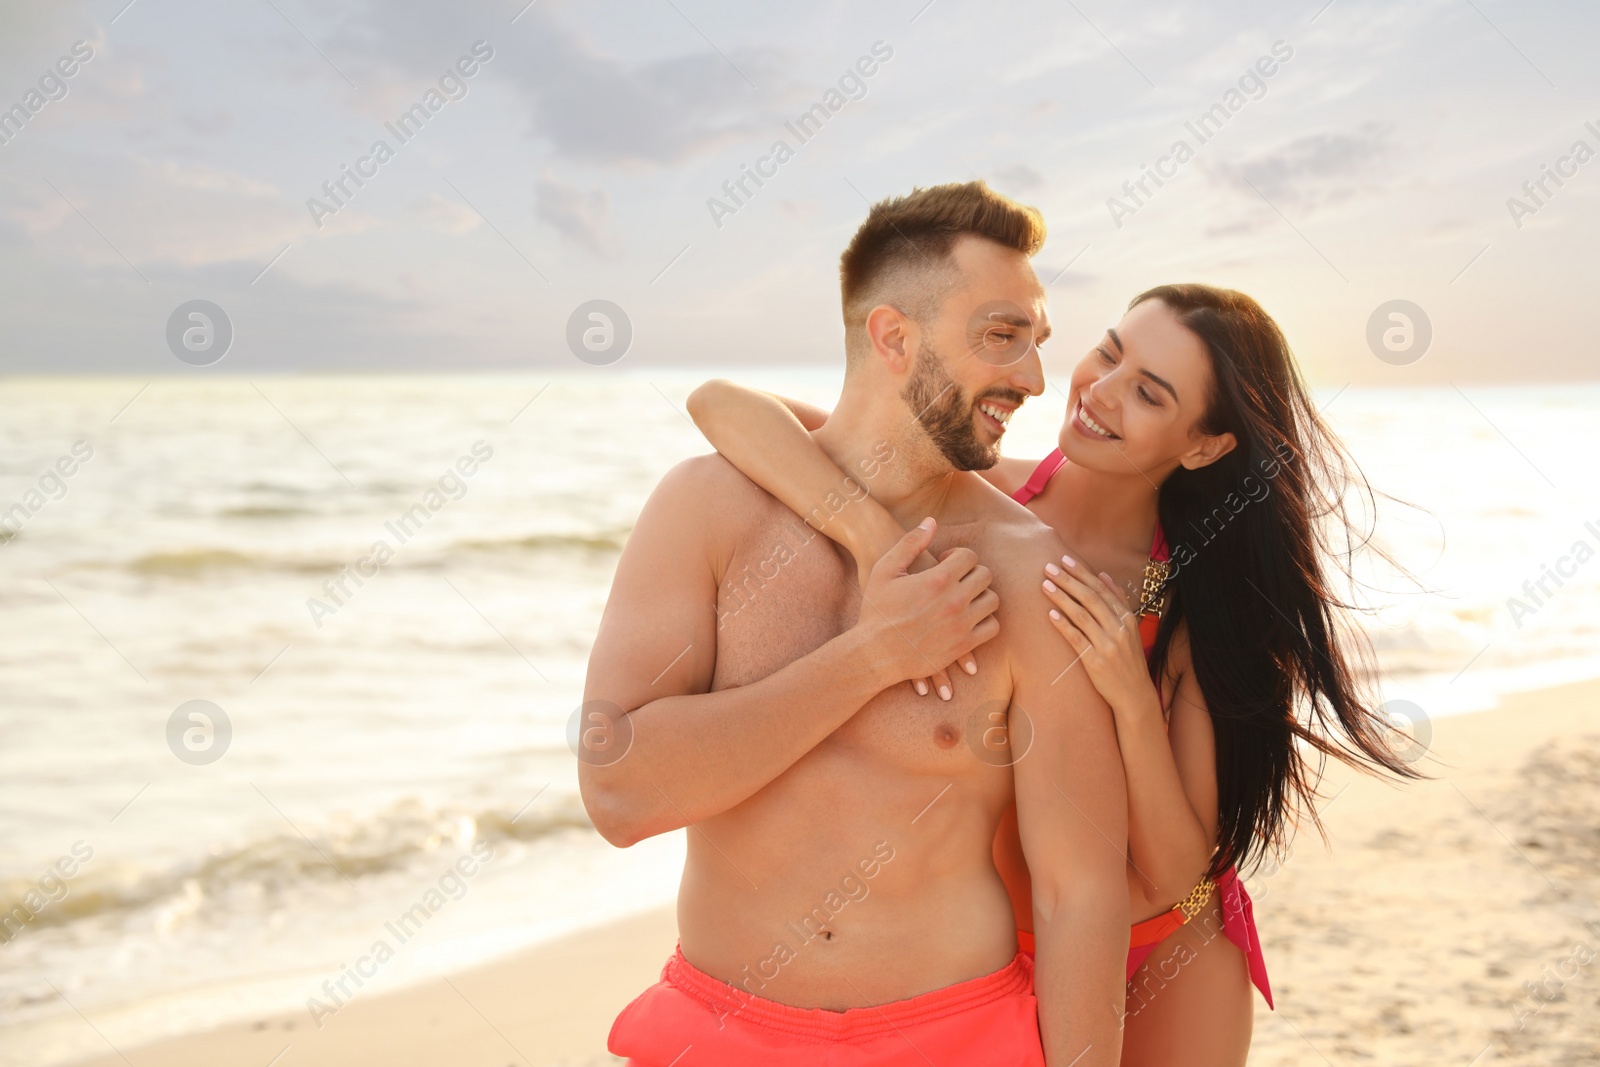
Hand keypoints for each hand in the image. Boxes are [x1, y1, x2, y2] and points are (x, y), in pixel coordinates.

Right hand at [853, 518, 998, 698]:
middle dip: (972, 572)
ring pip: (992, 600)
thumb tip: (931, 521)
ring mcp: (961, 625)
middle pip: (985, 575)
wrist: (875, 653)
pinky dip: (986, 620)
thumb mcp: (886, 570)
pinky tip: (969, 618)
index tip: (946, 563)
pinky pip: (992, 627)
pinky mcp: (963, 645)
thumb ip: (910, 543)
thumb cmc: (877, 610)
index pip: (970, 556)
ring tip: (965, 598)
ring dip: (981, 595)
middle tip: (957, 580)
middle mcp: (954, 601)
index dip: (959, 555)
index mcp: (937, 579)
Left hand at [1041, 555, 1157, 714]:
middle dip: (1068, 580)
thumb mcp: (1130, 628)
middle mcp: (1118, 629)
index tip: (1065, 560)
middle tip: (1049, 567)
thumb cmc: (1128, 659)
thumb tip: (1103, 575)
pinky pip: (1077, 639)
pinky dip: (1064, 625)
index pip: (1102, 589)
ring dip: (1062, 598)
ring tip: (1045, 585)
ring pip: (1082, 616)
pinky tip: (1050, 614)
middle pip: (1090, 598)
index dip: (1083, 573)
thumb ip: (1118, 601)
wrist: (1134, 693)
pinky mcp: (1095, 662)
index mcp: (1127, 618)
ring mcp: (1107, 645)